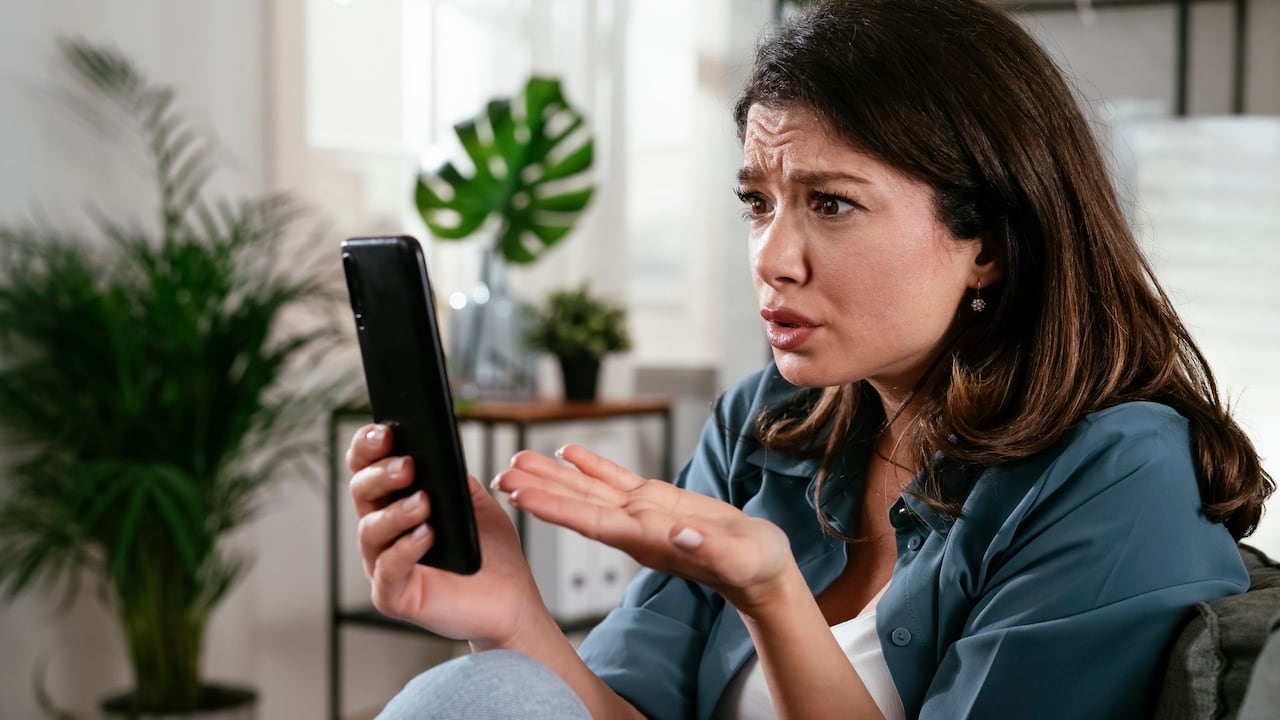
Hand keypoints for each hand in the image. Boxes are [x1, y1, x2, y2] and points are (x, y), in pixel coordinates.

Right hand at [346, 424, 546, 645]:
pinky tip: (426, 535)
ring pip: (370, 530)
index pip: (368, 468)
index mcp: (396, 502)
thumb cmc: (490, 552)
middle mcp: (383, 532)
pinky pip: (387, 570)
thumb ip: (454, 479)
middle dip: (380, 474)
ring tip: (425, 502)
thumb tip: (436, 451)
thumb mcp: (475, 503)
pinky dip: (404, 549)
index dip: (368, 447)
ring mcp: (384, 564)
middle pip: (361, 492)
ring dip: (396, 512)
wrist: (512, 598)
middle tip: (408, 465)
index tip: (386, 430)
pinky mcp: (393, 596)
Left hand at [493, 444, 796, 614]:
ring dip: (554, 475)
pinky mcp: (656, 502)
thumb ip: (711, 548)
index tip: (520, 497)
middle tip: (500, 473)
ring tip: (519, 458)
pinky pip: (616, 480)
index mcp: (650, 541)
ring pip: (590, 490)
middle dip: (539, 489)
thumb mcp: (742, 559)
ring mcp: (643, 515)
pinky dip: (591, 464)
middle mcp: (636, 528)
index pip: (592, 522)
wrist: (761, 572)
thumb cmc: (755, 569)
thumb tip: (680, 532)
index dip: (555, 508)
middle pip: (579, 505)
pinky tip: (568, 451)